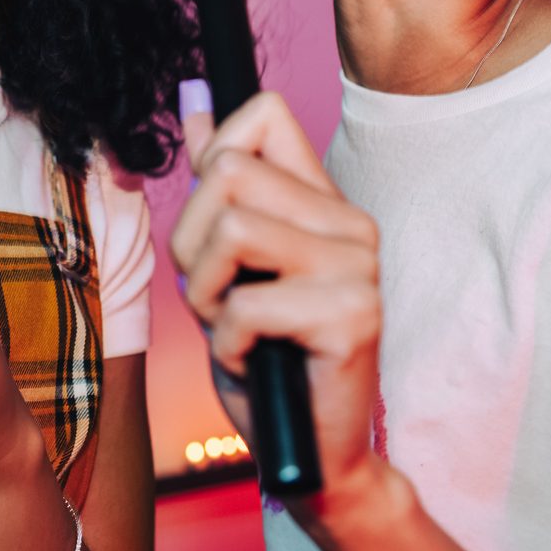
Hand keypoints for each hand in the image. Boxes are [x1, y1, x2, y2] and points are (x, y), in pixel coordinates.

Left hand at [169, 91, 386, 509]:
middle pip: (226, 173)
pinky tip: (253, 362)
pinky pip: (244, 305)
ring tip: (235, 330)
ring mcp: (359, 268)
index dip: (211, 159)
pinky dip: (225, 344)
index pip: (264, 114)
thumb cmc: (265, 360)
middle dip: (192, 245)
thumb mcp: (225, 264)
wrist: (308, 453)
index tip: (213, 223)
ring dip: (205, 294)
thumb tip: (194, 96)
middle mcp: (351, 224)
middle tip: (219, 299)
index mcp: (323, 202)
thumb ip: (217, 183)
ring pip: (231, 231)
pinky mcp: (353, 316)